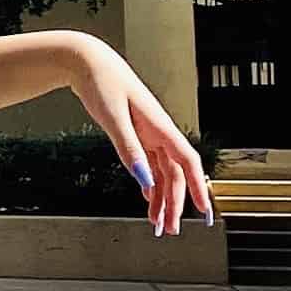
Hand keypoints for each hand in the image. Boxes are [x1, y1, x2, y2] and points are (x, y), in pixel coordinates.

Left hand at [66, 40, 216, 237]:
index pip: (188, 163)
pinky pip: (149, 164)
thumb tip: (144, 179)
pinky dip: (150, 182)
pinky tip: (148, 198)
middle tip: (169, 229)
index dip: (198, 188)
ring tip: (158, 222)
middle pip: (174, 174)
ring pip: (162, 172)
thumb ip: (129, 149)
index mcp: (160, 127)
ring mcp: (148, 134)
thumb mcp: (113, 118)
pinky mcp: (135, 133)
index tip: (204, 212)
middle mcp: (159, 132)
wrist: (86, 61)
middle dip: (175, 203)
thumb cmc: (101, 83)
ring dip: (161, 197)